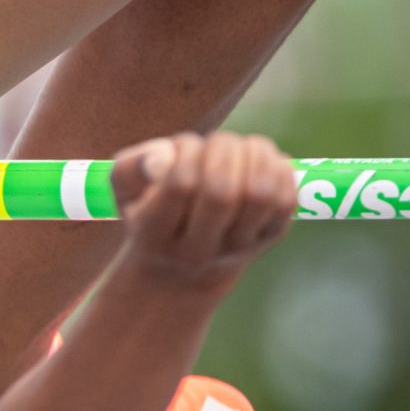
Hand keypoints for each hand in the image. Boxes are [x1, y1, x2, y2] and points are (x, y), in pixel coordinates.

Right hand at [110, 131, 296, 291]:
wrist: (181, 270)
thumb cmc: (148, 213)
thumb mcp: (124, 190)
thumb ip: (134, 165)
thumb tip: (166, 157)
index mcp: (155, 236)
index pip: (180, 186)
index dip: (187, 152)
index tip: (183, 144)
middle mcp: (198, 251)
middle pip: (222, 192)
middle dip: (224, 150)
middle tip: (218, 140)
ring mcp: (237, 248)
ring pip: (260, 194)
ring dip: (255, 154)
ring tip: (242, 145)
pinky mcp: (269, 239)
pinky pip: (285, 199)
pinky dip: (279, 168)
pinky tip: (262, 158)